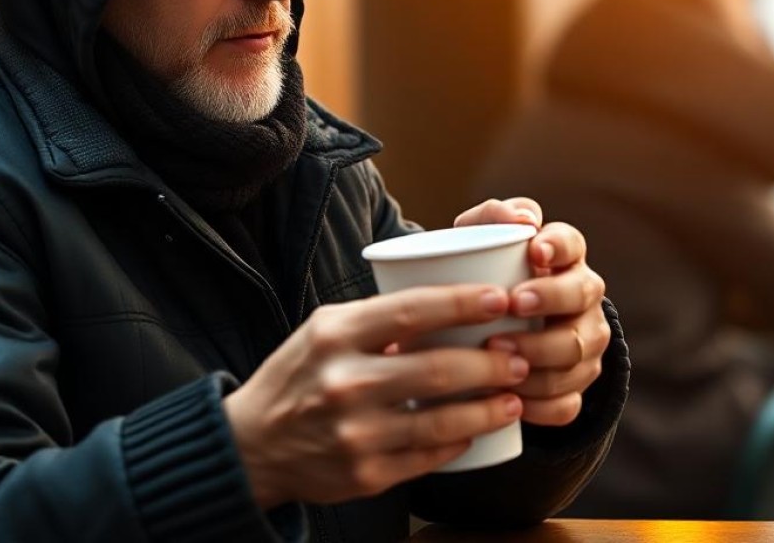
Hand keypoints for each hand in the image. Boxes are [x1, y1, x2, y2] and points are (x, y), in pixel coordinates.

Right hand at [223, 284, 529, 508]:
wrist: (252, 443)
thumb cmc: (299, 376)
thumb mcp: (324, 331)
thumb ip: (377, 318)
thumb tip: (448, 304)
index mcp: (334, 335)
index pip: (411, 311)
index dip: (463, 304)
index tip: (500, 299)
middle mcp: (344, 383)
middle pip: (439, 368)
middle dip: (492, 362)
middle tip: (520, 356)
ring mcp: (356, 433)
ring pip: (443, 419)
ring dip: (489, 407)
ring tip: (513, 396)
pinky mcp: (366, 474)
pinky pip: (429, 455)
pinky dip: (459, 440)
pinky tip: (477, 428)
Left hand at [454, 198, 608, 425]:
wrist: (482, 327)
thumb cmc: (482, 274)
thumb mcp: (479, 240)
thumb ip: (492, 216)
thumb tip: (519, 218)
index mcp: (562, 258)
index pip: (572, 244)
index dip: (559, 247)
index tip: (534, 251)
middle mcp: (583, 299)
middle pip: (582, 300)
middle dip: (550, 302)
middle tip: (513, 304)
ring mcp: (583, 344)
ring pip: (578, 354)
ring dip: (539, 357)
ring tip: (498, 354)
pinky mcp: (574, 386)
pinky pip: (569, 402)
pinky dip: (542, 405)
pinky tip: (513, 402)